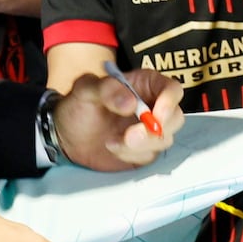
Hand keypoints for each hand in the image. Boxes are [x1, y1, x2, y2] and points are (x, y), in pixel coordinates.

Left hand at [55, 68, 183, 170]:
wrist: (67, 135)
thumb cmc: (78, 105)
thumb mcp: (85, 90)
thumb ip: (106, 90)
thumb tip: (131, 102)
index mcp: (145, 85)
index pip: (172, 89)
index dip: (170, 101)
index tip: (156, 114)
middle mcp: (153, 106)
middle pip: (175, 118)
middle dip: (156, 129)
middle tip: (130, 136)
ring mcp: (150, 131)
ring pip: (164, 139)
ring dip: (139, 145)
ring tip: (110, 141)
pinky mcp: (144, 151)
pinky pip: (150, 156)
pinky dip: (131, 155)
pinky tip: (112, 147)